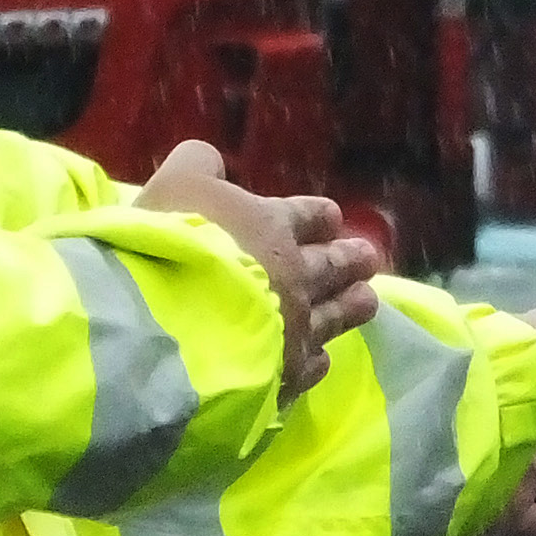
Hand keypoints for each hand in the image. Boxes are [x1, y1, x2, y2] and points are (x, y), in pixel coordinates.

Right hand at [134, 140, 379, 399]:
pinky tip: (320, 359)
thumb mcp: (174, 186)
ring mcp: (295, 328)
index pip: (305, 216)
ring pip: (335, 315)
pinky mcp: (285, 377)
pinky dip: (317, 357)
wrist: (166, 325)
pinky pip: (311, 363)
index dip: (318, 217)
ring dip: (351, 306)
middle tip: (369, 258)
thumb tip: (211, 159)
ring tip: (369, 301)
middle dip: (351, 259)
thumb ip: (197, 166)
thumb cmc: (168, 247)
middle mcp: (295, 275)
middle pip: (332, 265)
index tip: (332, 219)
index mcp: (271, 225)